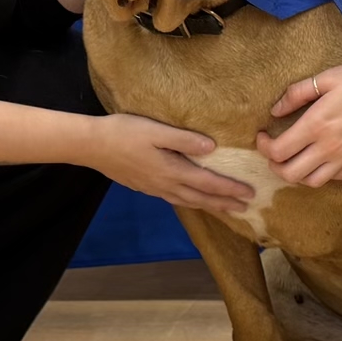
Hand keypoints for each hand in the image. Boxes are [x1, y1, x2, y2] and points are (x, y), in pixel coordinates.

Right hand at [93, 113, 250, 214]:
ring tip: (225, 209)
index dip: (230, 190)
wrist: (92, 146)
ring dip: (209, 206)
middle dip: (224, 203)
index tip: (249, 194)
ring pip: (188, 202)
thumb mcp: (156, 130)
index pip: (208, 184)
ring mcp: (154, 188)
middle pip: (201, 198)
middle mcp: (166, 185)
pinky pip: (176, 199)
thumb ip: (184, 139)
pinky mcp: (145, 187)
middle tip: (246, 209)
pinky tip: (192, 200)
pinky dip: (191, 202)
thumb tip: (212, 148)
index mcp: (172, 171)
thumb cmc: (124, 132)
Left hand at [257, 63, 341, 188]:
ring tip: (293, 160)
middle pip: (290, 174)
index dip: (263, 147)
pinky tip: (317, 159)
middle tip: (274, 152)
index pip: (278, 151)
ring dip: (296, 174)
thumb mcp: (325, 79)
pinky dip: (319, 173)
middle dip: (275, 166)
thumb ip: (296, 94)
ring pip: (310, 182)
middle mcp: (326, 148)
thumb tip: (275, 110)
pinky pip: (331, 178)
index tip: (262, 136)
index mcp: (315, 125)